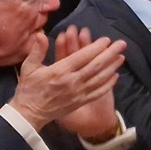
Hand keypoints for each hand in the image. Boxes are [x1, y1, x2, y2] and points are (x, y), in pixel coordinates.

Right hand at [10, 27, 124, 131]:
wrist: (29, 114)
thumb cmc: (29, 89)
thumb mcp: (29, 68)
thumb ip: (37, 50)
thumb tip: (42, 34)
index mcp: (60, 71)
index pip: (82, 56)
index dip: (96, 47)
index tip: (106, 39)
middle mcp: (72, 81)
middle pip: (95, 66)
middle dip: (110, 54)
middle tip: (122, 44)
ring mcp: (78, 93)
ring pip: (100, 78)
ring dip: (112, 67)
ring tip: (122, 57)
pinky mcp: (80, 101)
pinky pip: (98, 92)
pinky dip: (108, 84)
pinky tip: (115, 76)